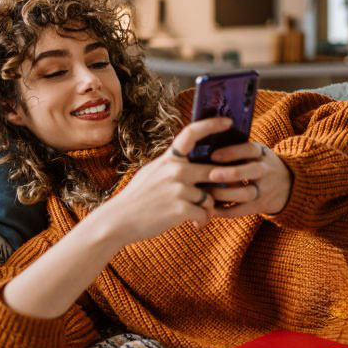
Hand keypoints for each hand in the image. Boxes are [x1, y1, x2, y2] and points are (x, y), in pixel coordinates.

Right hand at [97, 117, 230, 241]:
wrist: (119, 220)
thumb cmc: (137, 198)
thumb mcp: (152, 172)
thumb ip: (172, 166)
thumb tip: (190, 162)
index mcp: (169, 159)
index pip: (191, 133)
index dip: (212, 125)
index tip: (229, 122)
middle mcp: (175, 170)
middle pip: (213, 171)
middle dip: (219, 186)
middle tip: (218, 197)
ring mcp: (178, 189)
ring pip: (210, 197)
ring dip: (208, 209)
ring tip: (199, 217)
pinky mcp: (180, 209)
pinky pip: (204, 214)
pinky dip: (202, 221)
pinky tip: (195, 225)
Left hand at [205, 141, 290, 216]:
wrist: (289, 184)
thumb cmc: (260, 164)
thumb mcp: (256, 152)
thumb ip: (238, 150)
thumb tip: (205, 147)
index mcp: (262, 153)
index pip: (249, 149)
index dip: (232, 152)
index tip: (213, 155)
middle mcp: (265, 170)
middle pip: (252, 171)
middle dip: (231, 173)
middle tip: (211, 175)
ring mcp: (264, 189)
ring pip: (246, 193)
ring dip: (224, 194)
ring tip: (206, 193)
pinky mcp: (260, 206)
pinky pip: (241, 210)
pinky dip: (225, 211)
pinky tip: (210, 209)